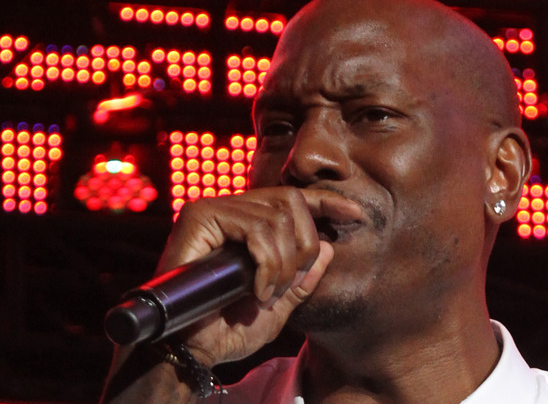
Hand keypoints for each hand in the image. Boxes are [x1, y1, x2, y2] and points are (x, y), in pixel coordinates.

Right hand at [156, 186, 361, 366]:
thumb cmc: (227, 330)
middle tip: (288, 284)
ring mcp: (214, 209)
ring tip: (268, 294)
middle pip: (291, 202)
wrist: (190, 349)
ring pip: (277, 217)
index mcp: (249, 226)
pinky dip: (266, 262)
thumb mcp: (279, 305)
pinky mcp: (200, 216)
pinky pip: (254, 227)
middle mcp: (232, 210)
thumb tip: (327, 247)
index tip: (356, 213)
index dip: (327, 202)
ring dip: (284, 263)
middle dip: (303, 246)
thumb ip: (302, 279)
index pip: (294, 199)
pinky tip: (258, 289)